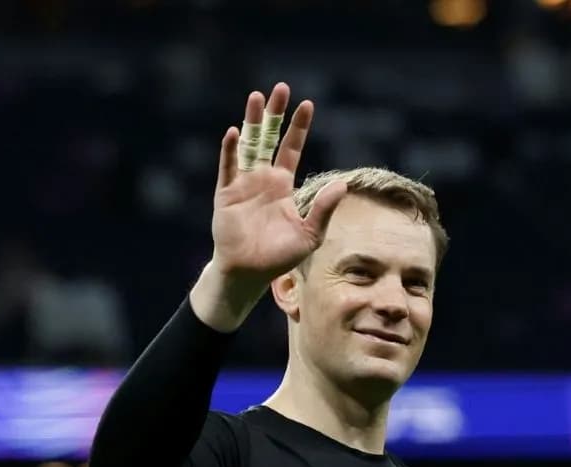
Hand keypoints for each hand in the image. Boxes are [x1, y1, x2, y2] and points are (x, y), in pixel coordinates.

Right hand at [210, 83, 346, 281]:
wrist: (249, 273)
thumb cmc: (279, 257)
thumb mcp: (310, 233)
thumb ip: (324, 208)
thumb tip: (344, 184)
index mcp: (282, 185)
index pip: (291, 148)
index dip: (299, 127)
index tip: (307, 104)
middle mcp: (262, 178)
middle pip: (269, 138)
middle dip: (275, 114)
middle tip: (281, 88)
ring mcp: (242, 183)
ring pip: (248, 145)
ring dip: (252, 121)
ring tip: (256, 97)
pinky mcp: (226, 193)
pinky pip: (228, 167)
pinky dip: (230, 150)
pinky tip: (234, 133)